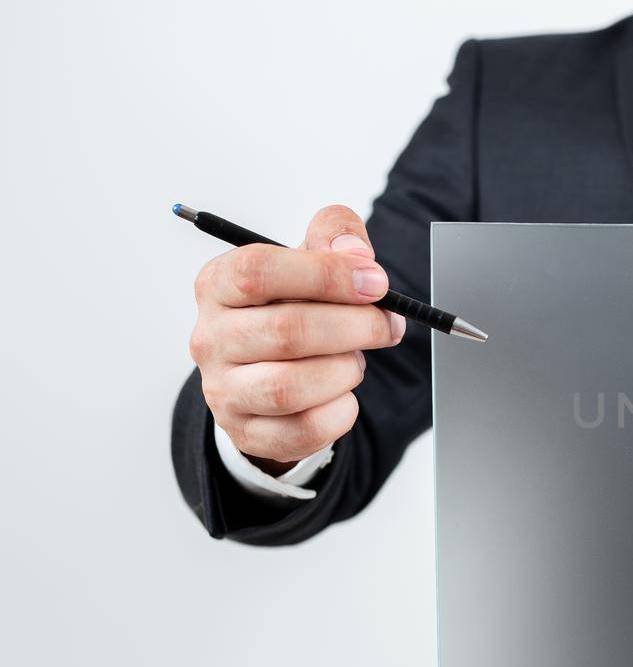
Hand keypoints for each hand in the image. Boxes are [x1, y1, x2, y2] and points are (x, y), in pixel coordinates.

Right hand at [188, 205, 405, 473]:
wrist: (271, 369)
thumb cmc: (294, 305)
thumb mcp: (310, 258)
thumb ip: (335, 235)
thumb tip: (355, 253)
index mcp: (218, 284)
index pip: (258, 271)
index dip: (327, 275)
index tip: (377, 283)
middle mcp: (210, 337)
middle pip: (286, 331)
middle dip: (354, 328)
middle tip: (387, 326)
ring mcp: (223, 389)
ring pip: (290, 387)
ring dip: (345, 371)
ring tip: (355, 360)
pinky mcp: (246, 431)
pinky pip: (304, 429)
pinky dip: (340, 412)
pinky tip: (344, 394)